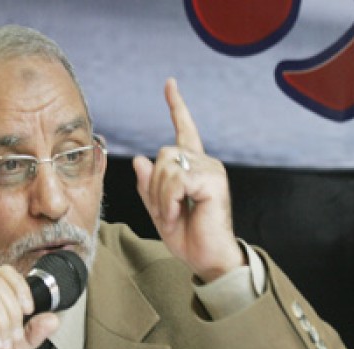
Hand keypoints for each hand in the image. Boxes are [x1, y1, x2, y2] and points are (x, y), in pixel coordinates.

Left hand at [133, 78, 245, 281]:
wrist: (207, 259)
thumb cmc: (188, 237)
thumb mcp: (159, 210)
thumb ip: (149, 186)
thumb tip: (139, 160)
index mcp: (193, 167)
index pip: (184, 130)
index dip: (176, 107)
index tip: (169, 84)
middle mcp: (205, 163)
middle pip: (162, 155)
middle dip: (154, 186)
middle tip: (164, 212)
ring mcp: (212, 170)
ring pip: (166, 167)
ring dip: (160, 196)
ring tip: (173, 215)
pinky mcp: (214, 181)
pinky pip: (176, 180)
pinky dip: (169, 200)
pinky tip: (179, 214)